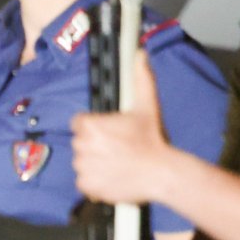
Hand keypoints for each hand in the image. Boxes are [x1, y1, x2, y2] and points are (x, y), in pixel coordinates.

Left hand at [71, 55, 168, 205]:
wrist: (160, 172)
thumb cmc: (151, 139)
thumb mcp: (147, 106)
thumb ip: (141, 79)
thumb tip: (140, 54)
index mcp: (90, 126)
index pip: (79, 123)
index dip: (94, 127)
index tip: (109, 133)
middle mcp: (82, 146)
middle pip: (80, 143)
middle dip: (94, 144)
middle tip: (116, 148)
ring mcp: (82, 167)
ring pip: (82, 162)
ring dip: (94, 162)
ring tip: (116, 162)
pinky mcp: (86, 186)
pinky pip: (84, 181)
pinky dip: (94, 180)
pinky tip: (112, 175)